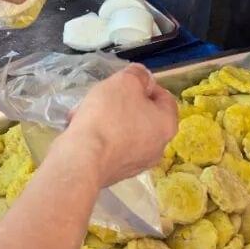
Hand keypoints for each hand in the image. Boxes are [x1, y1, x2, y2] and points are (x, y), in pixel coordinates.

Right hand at [63, 65, 177, 187]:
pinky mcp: (117, 173)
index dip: (145, 84)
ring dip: (108, 119)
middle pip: (143, 115)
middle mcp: (158, 148)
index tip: (125, 82)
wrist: (82, 159)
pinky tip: (82, 131)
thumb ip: (138, 75)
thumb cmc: (108, 116)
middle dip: (122, 103)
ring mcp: (137, 164)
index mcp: (167, 125)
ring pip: (125, 131)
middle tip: (104, 96)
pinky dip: (101, 137)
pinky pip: (112, 147)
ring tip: (86, 113)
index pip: (164, 97)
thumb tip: (143, 78)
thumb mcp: (125, 81)